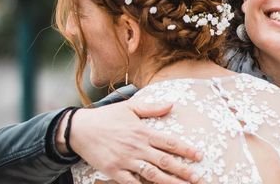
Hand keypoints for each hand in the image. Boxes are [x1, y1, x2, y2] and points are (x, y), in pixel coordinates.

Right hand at [58, 101, 201, 183]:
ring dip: (170, 182)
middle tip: (199, 178)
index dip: (186, 149)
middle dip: (183, 171)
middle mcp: (137, 147)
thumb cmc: (106, 117)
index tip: (199, 156)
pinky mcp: (114, 172)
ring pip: (153, 175)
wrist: (80, 129)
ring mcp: (126, 161)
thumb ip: (152, 108)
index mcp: (142, 131)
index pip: (169, 141)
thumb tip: (171, 104)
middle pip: (165, 161)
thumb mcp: (129, 108)